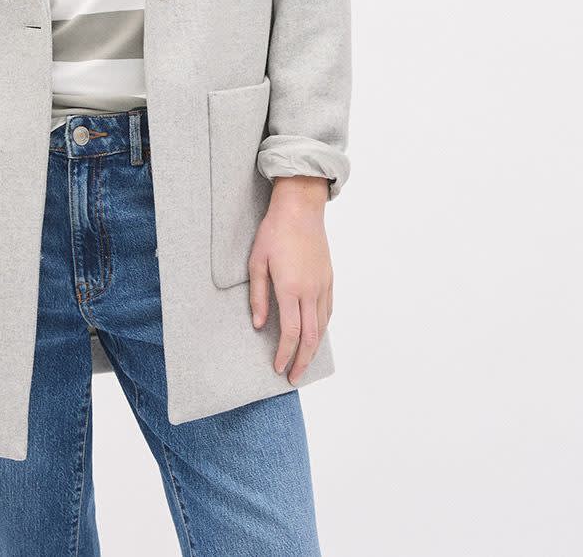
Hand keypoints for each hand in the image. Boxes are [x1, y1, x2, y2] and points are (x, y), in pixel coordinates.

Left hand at [247, 176, 332, 385]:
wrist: (301, 208)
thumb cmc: (274, 232)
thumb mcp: (256, 262)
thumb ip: (258, 295)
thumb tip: (258, 324)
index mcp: (291, 288)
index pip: (290, 333)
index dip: (285, 354)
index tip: (278, 368)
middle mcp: (310, 291)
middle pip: (310, 337)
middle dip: (302, 361)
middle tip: (294, 378)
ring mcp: (323, 285)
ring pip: (322, 327)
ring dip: (313, 348)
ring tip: (304, 362)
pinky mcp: (329, 278)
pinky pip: (328, 311)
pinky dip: (322, 328)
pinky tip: (315, 335)